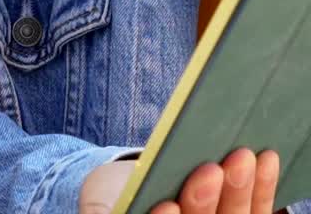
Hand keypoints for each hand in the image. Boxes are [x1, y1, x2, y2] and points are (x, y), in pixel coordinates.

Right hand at [80, 149, 279, 213]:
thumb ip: (100, 213)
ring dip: (240, 192)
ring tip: (241, 157)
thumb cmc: (111, 201)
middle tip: (209, 170)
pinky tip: (265, 159)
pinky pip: (258, 209)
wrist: (130, 191)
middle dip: (205, 204)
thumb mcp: (100, 208)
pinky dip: (262, 187)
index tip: (167, 206)